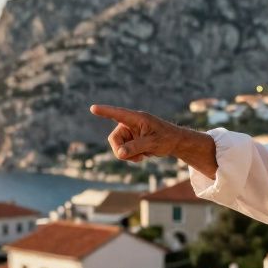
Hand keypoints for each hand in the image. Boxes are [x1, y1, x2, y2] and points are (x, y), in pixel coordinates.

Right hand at [90, 104, 218, 178]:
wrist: (175, 143)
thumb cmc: (167, 138)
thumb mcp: (152, 143)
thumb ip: (136, 147)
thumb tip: (120, 153)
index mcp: (136, 118)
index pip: (118, 114)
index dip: (104, 111)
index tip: (93, 108)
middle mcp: (130, 123)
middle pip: (114, 139)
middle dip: (121, 151)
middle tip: (135, 158)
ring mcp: (130, 132)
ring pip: (118, 147)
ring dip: (128, 155)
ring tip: (143, 156)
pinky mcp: (131, 140)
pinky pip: (123, 151)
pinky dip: (131, 156)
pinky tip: (142, 156)